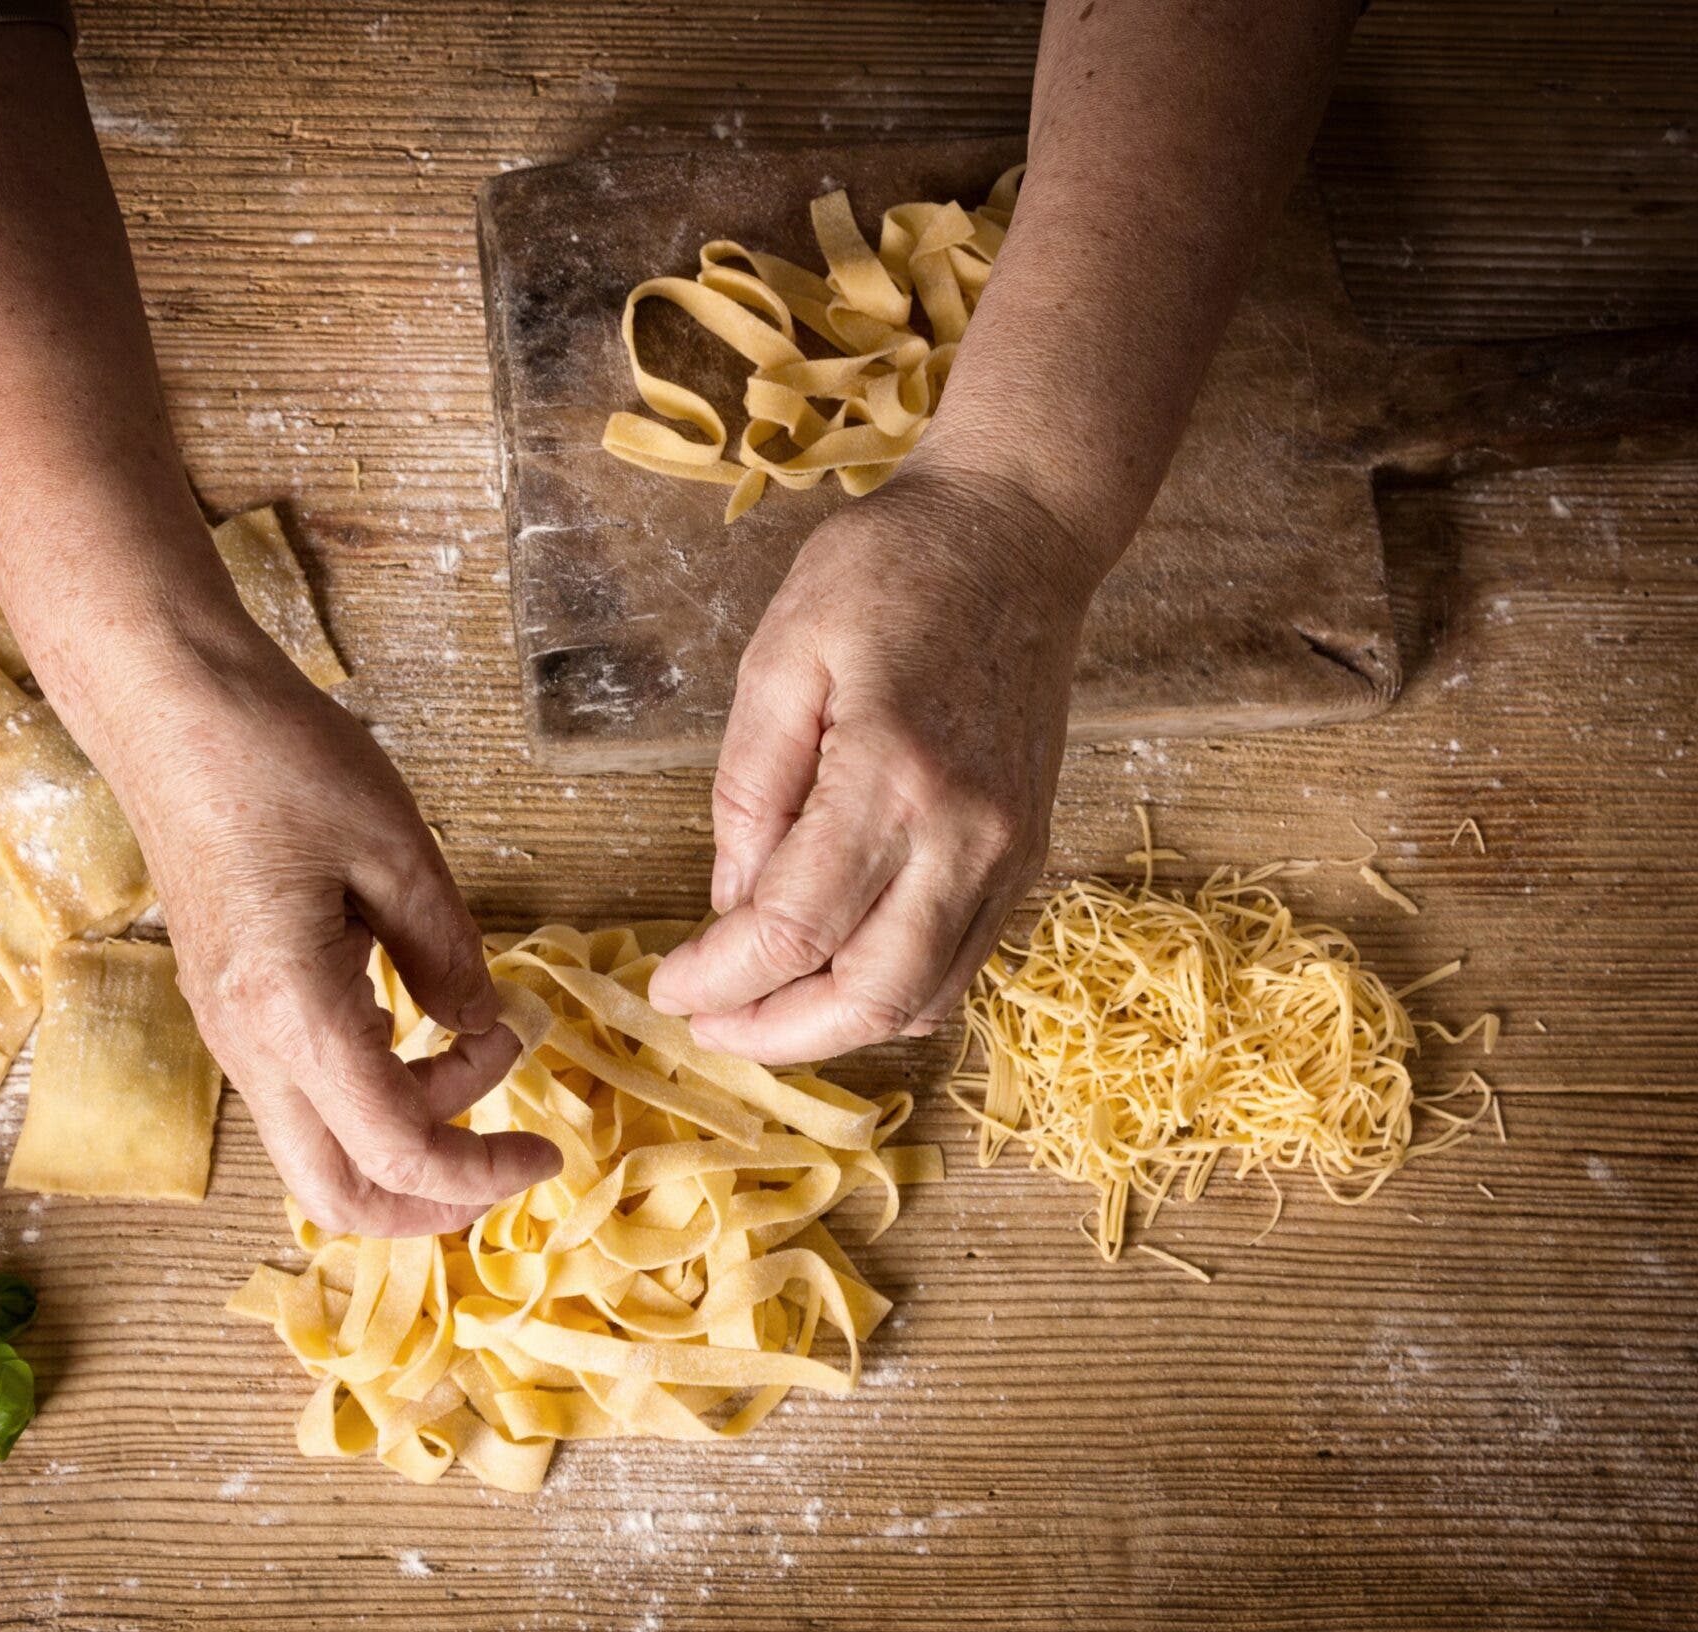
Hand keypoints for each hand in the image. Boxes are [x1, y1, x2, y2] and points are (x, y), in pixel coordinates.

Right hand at [74, 620, 560, 1237]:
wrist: (166, 708)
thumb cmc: (274, 759)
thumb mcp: (397, 849)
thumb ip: (449, 954)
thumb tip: (482, 1027)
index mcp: (292, 1012)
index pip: (395, 1152)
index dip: (481, 1175)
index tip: (548, 1153)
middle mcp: (248, 1045)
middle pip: (335, 1196)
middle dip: (434, 1201)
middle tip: (510, 1153)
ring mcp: (228, 1033)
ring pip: (319, 1148)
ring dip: (409, 1130)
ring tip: (480, 1038)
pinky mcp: (229, 1008)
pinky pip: (304, 1092)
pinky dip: (374, 1091)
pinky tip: (419, 1019)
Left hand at [644, 457, 1099, 1062]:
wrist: (1017, 533)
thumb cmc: (889, 574)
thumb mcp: (780, 657)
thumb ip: (749, 790)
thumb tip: (730, 903)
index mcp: (891, 775)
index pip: (793, 928)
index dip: (721, 978)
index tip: (668, 988)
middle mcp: (966, 831)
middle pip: (868, 993)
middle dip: (776, 1033)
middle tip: (708, 1026)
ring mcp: (1010, 849)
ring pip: (925, 997)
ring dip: (835, 1027)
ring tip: (761, 1012)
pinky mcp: (1029, 851)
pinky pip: (962, 962)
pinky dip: (892, 992)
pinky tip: (832, 972)